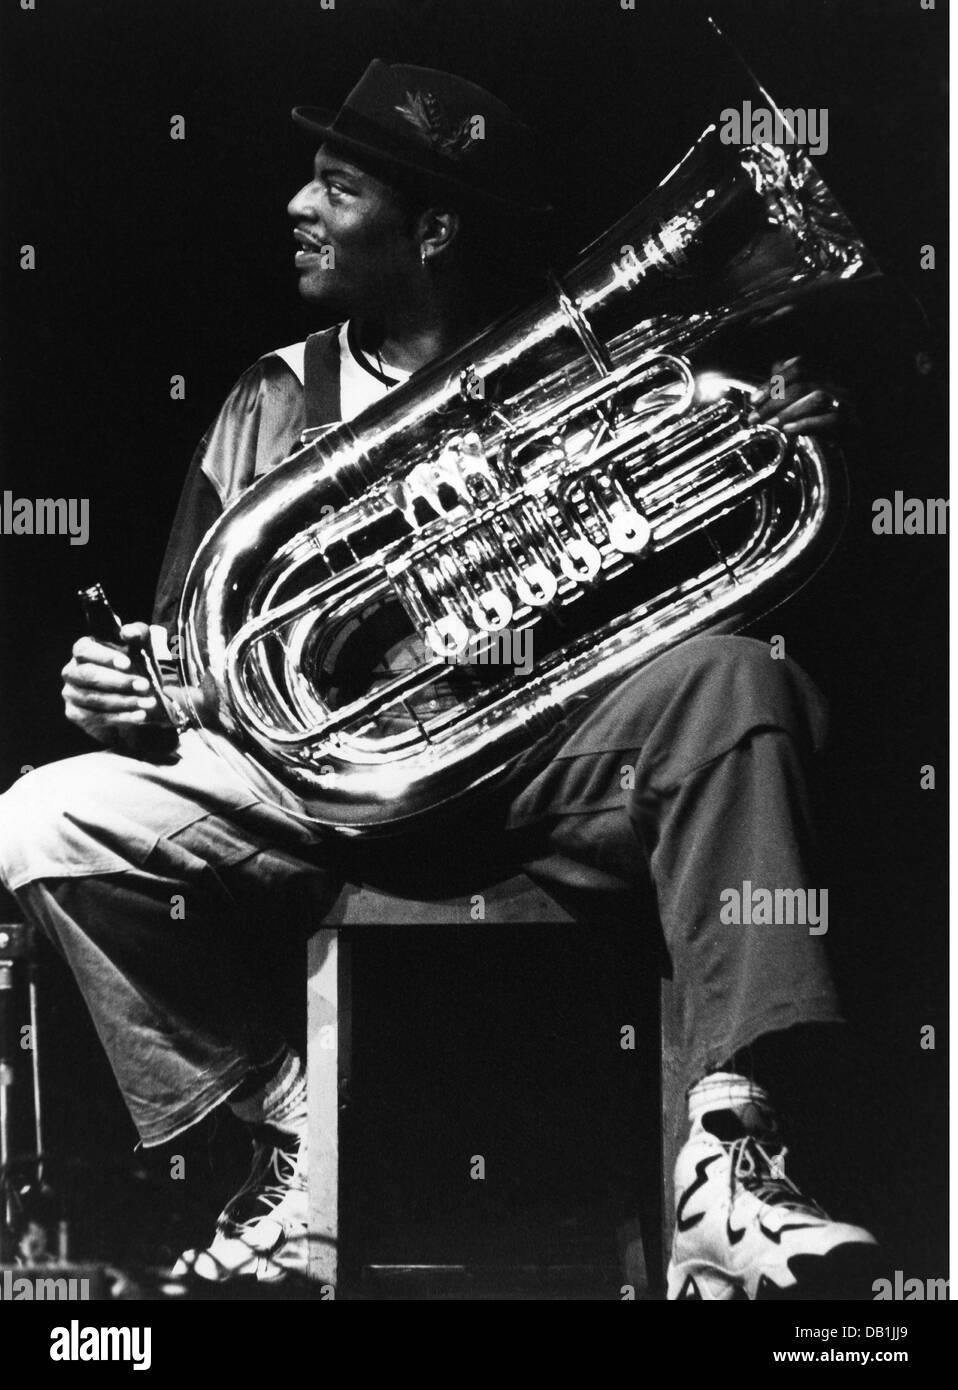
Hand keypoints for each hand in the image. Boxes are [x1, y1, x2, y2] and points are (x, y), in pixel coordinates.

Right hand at [61, 622, 170, 744]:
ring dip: (124, 701)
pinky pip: (96, 717)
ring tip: (148, 703)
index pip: (85, 650)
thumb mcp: (142, 648)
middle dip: (119, 682)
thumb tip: (129, 632)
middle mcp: (72, 670)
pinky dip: (121, 717)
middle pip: (88, 675)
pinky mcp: (75, 714)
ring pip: (94, 699)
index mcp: (84, 649)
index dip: (105, 656)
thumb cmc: (136, 666)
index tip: (128, 664)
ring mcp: (71, 693)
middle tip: (144, 685)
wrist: (139, 697)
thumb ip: (138, 634)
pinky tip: (140, 716)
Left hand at [747, 356, 852, 438]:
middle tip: (756, 417)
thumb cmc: (823, 422)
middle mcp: (835, 385)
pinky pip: (830, 419)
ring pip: (817, 398)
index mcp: (823, 376)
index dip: (774, 382)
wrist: (851, 442)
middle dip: (774, 400)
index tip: (754, 400)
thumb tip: (767, 382)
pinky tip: (788, 430)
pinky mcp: (851, 422)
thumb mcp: (801, 404)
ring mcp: (845, 402)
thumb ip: (787, 389)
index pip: (799, 368)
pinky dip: (806, 423)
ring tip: (769, 424)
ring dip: (788, 411)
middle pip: (803, 383)